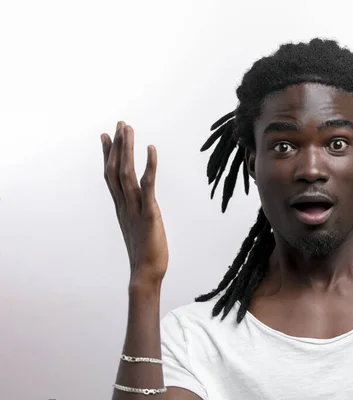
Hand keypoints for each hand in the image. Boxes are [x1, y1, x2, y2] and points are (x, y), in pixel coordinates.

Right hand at [101, 122, 167, 287]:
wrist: (146, 274)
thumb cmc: (146, 255)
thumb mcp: (138, 229)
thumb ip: (136, 214)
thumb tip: (141, 207)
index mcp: (122, 207)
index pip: (111, 176)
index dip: (108, 155)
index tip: (106, 136)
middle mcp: (124, 205)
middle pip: (115, 169)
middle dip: (117, 145)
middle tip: (119, 123)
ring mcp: (134, 208)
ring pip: (126, 173)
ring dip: (127, 149)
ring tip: (128, 128)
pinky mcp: (148, 213)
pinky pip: (148, 186)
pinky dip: (149, 166)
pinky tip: (151, 149)